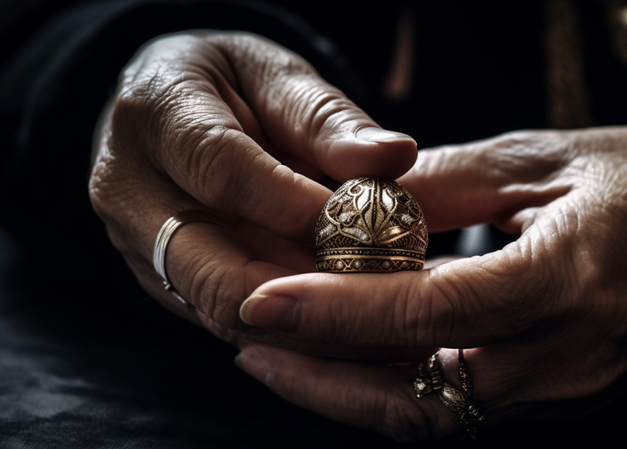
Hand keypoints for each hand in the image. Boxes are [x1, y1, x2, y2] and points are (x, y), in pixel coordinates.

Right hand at [88, 31, 416, 348]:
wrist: (170, 111)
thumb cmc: (230, 82)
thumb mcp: (278, 76)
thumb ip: (330, 120)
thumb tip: (394, 156)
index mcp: (154, 114)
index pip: (221, 171)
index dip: (295, 204)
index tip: (363, 220)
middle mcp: (129, 192)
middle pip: (214, 271)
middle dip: (307, 290)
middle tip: (379, 287)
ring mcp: (139, 249)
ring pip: (224, 311)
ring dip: (304, 321)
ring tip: (371, 308)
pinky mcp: (162, 285)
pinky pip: (227, 322)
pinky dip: (289, 327)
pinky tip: (340, 318)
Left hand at [235, 127, 626, 439]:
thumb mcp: (545, 159)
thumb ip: (445, 184)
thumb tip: (359, 198)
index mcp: (566, 279)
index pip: (431, 313)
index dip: (338, 313)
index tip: (262, 299)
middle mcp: (564, 355)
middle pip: (420, 396)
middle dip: (322, 379)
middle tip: (251, 342)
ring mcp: (563, 388)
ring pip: (435, 417)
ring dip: (349, 393)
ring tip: (282, 355)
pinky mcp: (558, 397)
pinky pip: (461, 408)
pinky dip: (396, 389)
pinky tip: (352, 358)